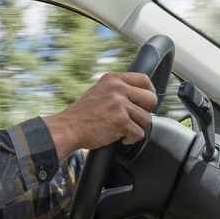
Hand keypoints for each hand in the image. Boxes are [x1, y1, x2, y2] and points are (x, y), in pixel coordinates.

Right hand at [42, 72, 157, 157]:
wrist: (68, 128)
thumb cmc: (83, 115)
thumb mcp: (100, 91)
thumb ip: (119, 90)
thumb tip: (142, 96)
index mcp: (113, 79)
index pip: (144, 79)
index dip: (149, 92)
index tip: (145, 103)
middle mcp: (117, 88)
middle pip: (151, 99)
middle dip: (145, 112)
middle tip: (133, 119)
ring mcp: (119, 103)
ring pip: (147, 119)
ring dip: (136, 128)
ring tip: (121, 129)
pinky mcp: (120, 120)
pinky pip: (139, 133)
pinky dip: (130, 139)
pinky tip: (118, 136)